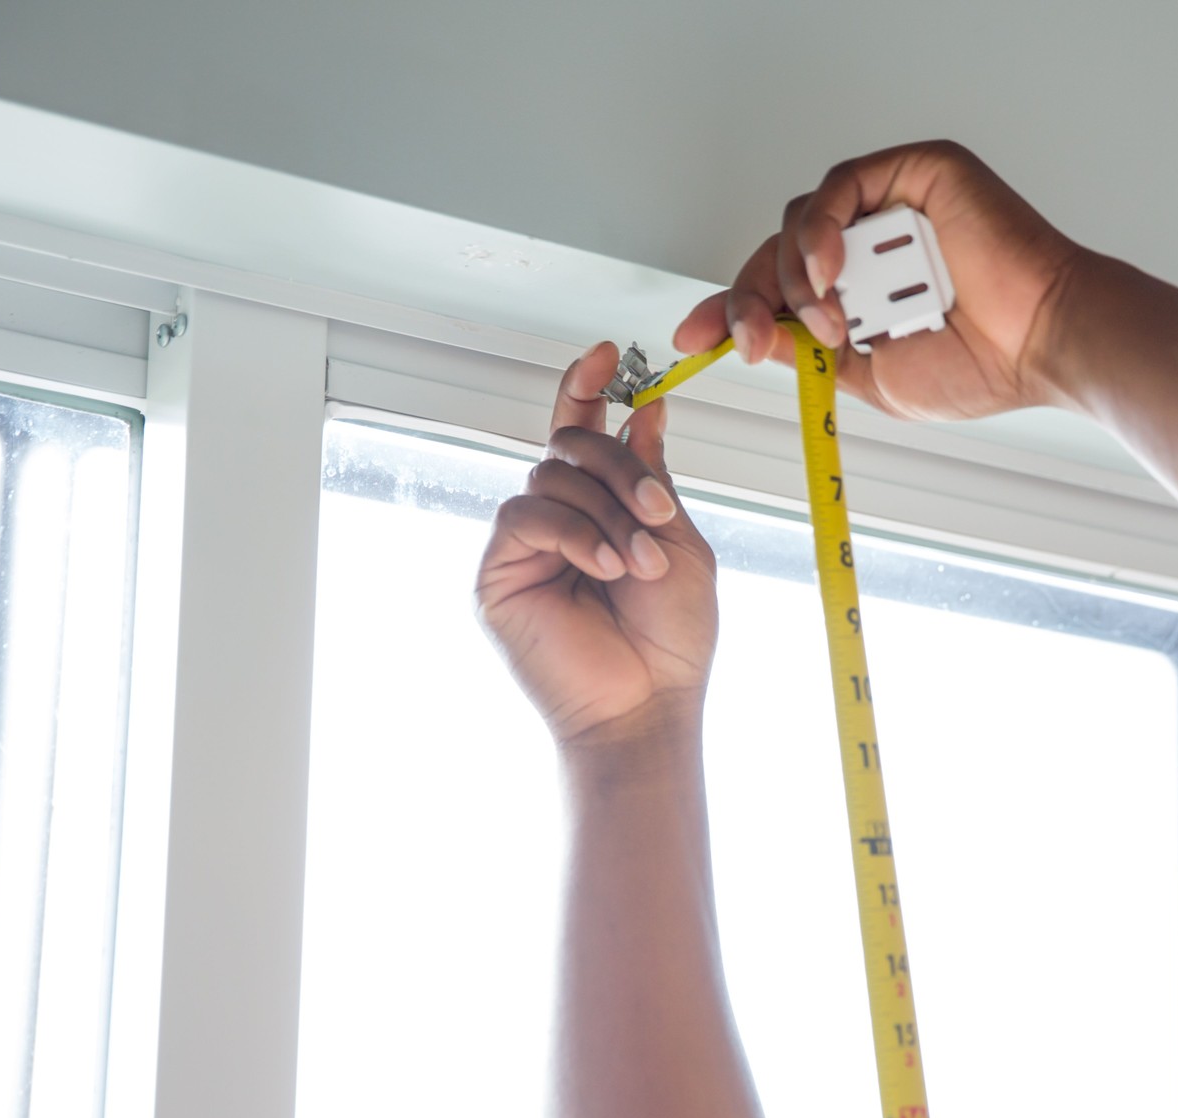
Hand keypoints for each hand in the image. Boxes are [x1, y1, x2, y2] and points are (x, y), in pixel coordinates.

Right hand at [476, 343, 719, 743]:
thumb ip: (654, 477)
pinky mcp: (498, 574)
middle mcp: (559, 518)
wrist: (648, 704)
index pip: (582, 432)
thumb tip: (646, 410)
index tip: (608, 354)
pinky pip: (524, 517)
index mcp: (601, 505)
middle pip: (569, 445)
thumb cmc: (672, 639)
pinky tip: (604, 566)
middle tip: (655, 511)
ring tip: (638, 564)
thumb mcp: (679, 542)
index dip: (586, 388)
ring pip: (550, 479)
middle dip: (617, 466)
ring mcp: (525, 545)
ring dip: (606, 513)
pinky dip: (573, 533)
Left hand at [673, 140, 1083, 422]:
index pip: (776, 289)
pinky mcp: (912, 171)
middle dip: (750, 298)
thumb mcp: (869, 375)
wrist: (1042, 344)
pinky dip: (822, 230)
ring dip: (798, 279)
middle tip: (750, 340)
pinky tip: (831, 273)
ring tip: (835, 323)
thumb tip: (758, 336)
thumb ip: (812, 351)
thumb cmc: (980, 362)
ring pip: (799, 223)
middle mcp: (868, 244)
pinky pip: (840, 188)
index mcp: (858, 292)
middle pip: (776, 253)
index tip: (694, 338)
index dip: (731, 308)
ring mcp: (888, 206)